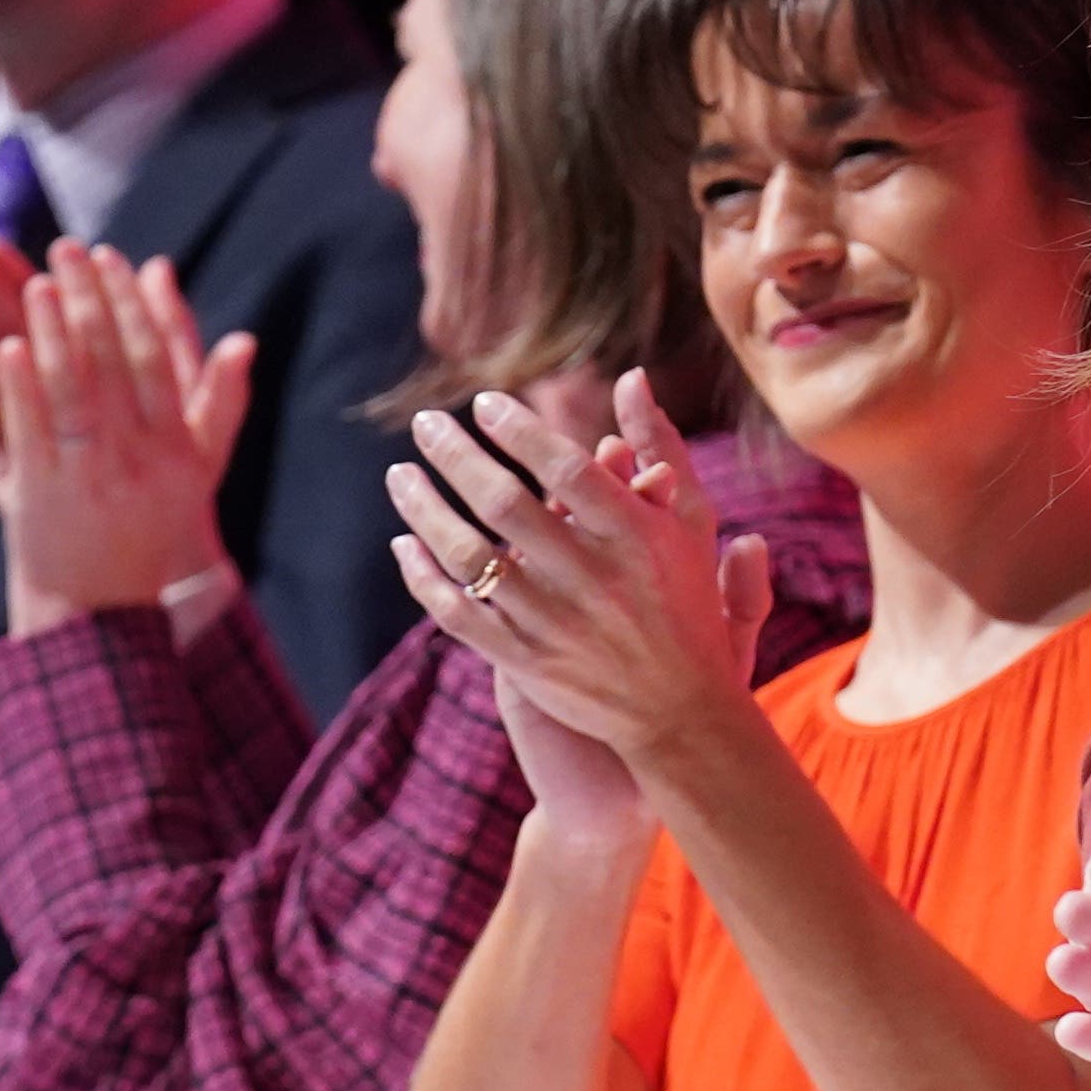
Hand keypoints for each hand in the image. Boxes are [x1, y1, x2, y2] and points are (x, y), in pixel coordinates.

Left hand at [0, 235, 254, 636]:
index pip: (154, 360)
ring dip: (52, 332)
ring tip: (36, 282)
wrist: (102, 608)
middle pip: (110, 365)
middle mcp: (135, 461)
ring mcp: (86, 478)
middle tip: (66, 248)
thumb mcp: (201, 469)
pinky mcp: (38, 494)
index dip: (132, 304)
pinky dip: (15, 386)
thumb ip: (223, 402)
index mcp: (176, 449)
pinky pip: (28, 431)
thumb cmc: (154, 526)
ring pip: (70, 393)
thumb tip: (244, 339)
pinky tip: (1, 344)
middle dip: (87, 299)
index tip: (112, 257)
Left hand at [386, 375, 772, 769]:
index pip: (565, 468)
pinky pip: (457, 614)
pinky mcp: (524, 663)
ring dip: (426, 509)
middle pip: (505, 503)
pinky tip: (403, 544)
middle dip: (456, 455)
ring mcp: (553, 623)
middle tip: (425, 422)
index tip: (483, 402)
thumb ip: (660, 445)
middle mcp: (591, 577)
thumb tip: (630, 376)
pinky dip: (423, 577)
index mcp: (634, 534)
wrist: (682, 715)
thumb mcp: (691, 520)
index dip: (519, 430)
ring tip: (400, 474)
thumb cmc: (686, 602)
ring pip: (470, 556)